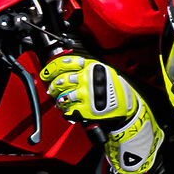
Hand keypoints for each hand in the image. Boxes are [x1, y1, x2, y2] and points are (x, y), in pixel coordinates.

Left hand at [39, 54, 162, 173]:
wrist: (126, 106)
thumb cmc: (114, 88)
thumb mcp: (102, 71)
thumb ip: (85, 67)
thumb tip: (66, 64)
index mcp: (90, 67)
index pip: (65, 63)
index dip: (52, 67)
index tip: (47, 71)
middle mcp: (87, 79)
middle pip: (61, 80)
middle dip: (53, 85)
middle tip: (52, 88)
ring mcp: (85, 95)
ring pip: (62, 96)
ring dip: (58, 99)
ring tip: (60, 100)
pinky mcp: (85, 109)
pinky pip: (67, 109)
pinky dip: (65, 110)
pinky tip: (67, 109)